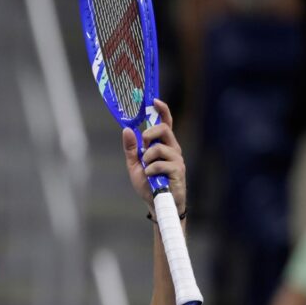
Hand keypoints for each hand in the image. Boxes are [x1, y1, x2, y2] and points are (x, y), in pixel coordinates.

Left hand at [121, 98, 185, 214]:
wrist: (157, 204)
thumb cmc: (148, 184)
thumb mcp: (134, 165)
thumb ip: (131, 149)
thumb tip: (127, 130)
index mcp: (163, 145)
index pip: (166, 123)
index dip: (162, 110)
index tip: (154, 100)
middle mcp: (172, 149)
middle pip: (164, 129)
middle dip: (149, 134)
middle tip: (143, 147)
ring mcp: (177, 159)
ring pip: (159, 148)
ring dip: (147, 158)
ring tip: (147, 170)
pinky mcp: (178, 170)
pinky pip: (160, 164)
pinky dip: (151, 170)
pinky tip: (151, 177)